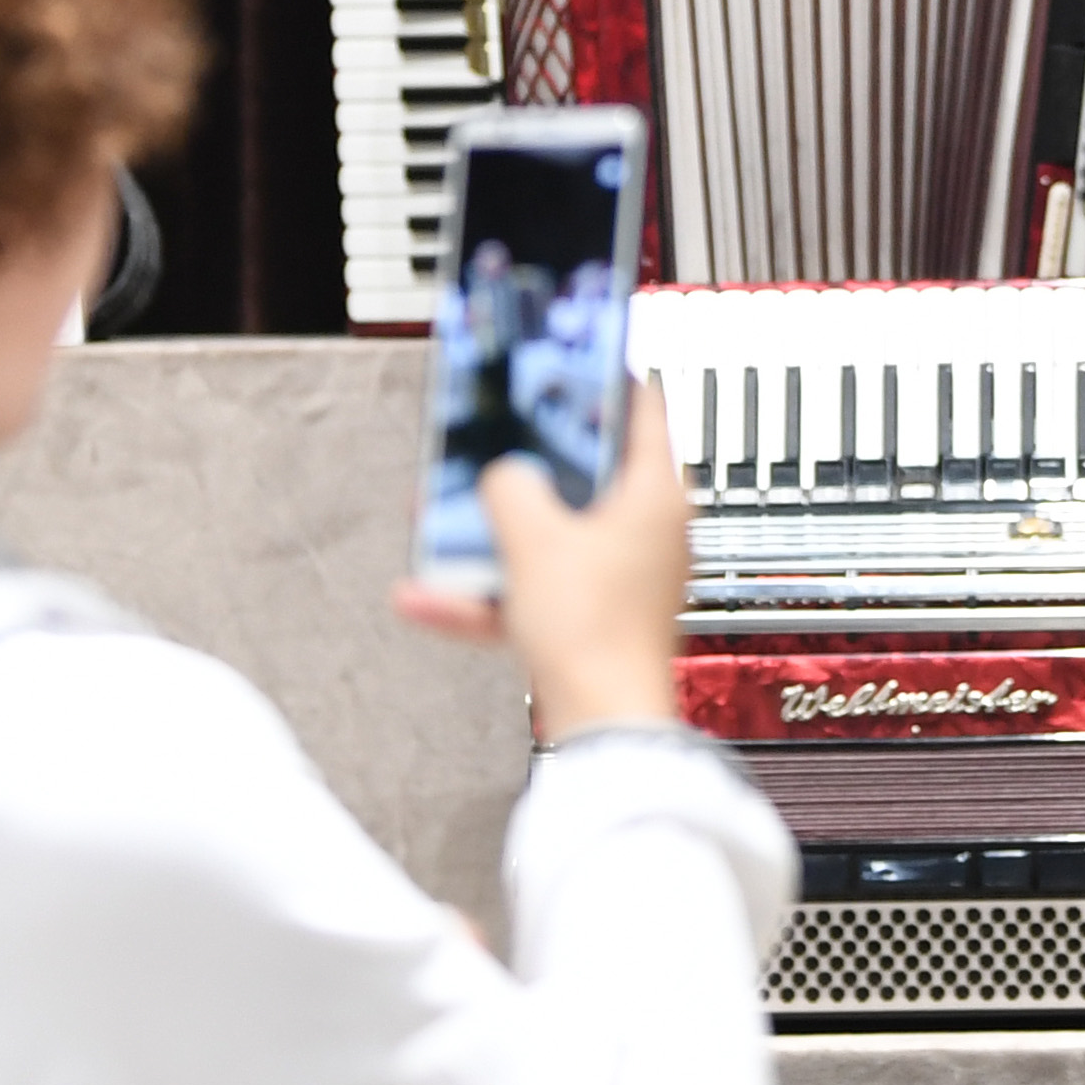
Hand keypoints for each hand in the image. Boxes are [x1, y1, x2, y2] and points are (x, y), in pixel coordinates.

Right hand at [393, 377, 692, 737]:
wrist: (601, 724)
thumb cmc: (593, 630)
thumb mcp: (533, 538)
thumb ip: (510, 489)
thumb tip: (502, 478)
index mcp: (657, 493)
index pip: (642, 407)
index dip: (604, 377)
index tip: (575, 359)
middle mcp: (650, 531)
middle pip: (584, 475)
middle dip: (524, 467)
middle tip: (491, 445)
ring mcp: (624, 577)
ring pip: (552, 536)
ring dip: (494, 533)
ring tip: (441, 524)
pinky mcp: (598, 617)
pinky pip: (537, 590)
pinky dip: (490, 592)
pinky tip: (427, 596)